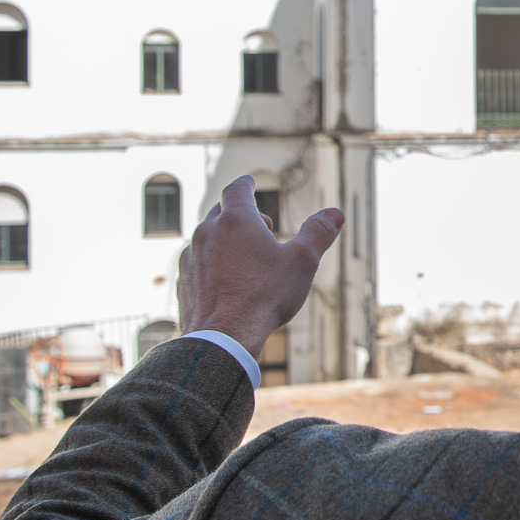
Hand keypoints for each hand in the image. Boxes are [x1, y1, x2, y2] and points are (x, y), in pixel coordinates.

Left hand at [178, 176, 342, 358]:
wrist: (223, 338)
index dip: (245, 183)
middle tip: (259, 224)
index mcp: (236, 221)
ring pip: (206, 239)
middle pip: (219, 212)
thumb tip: (336, 213)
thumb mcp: (302, 262)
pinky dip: (210, 264)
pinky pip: (197, 264)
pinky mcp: (183, 282)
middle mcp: (207, 233)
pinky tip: (224, 280)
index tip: (249, 181)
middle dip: (238, 214)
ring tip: (242, 255)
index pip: (237, 189)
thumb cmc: (264, 297)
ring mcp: (191, 258)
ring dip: (223, 240)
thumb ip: (318, 233)